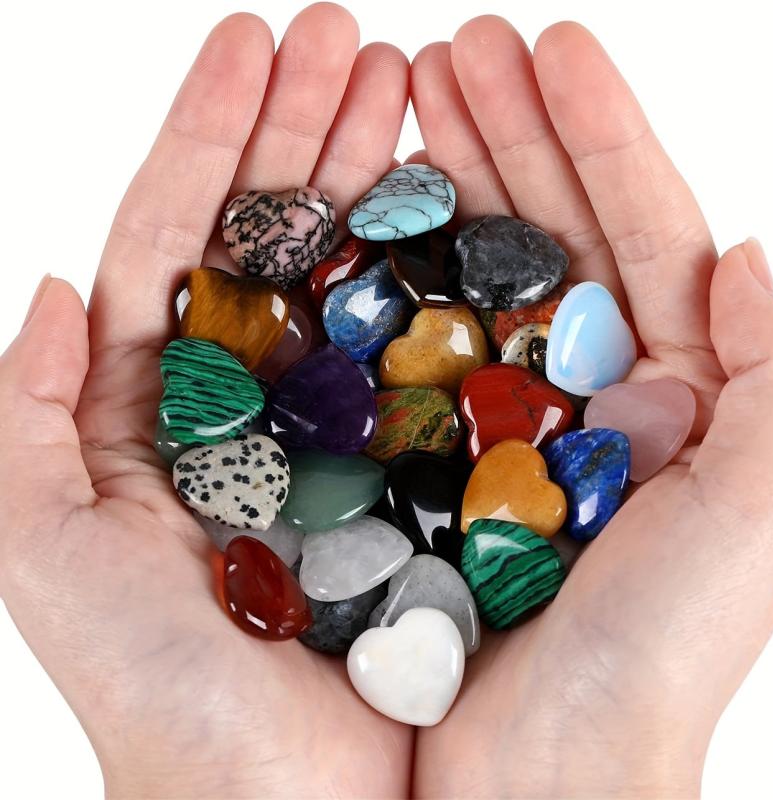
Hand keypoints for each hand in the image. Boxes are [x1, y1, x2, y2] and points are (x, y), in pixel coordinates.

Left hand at [0, 7, 412, 797]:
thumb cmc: (159, 694)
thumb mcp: (42, 550)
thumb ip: (20, 421)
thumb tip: (47, 285)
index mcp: (158, 400)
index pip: (180, 235)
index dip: (215, 135)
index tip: (260, 43)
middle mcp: (249, 399)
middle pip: (275, 237)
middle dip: (308, 130)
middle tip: (361, 40)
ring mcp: (336, 427)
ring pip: (356, 281)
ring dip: (376, 179)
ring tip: (415, 90)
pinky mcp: (405, 468)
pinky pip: (421, 358)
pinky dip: (436, 281)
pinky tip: (464, 211)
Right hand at [410, 18, 772, 797]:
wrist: (541, 781)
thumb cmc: (652, 663)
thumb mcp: (767, 513)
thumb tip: (748, 249)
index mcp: (670, 391)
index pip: (640, 229)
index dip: (595, 133)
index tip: (547, 46)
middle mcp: (581, 394)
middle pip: (547, 233)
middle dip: (506, 134)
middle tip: (452, 51)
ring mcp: (495, 421)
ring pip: (471, 279)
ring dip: (446, 184)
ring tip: (404, 100)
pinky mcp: (424, 461)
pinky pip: (411, 350)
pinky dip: (392, 279)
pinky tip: (363, 216)